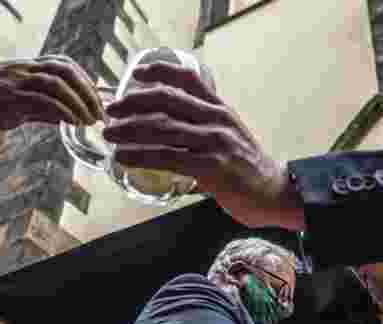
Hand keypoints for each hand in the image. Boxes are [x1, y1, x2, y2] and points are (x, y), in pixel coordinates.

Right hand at [0, 55, 104, 137]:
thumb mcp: (22, 108)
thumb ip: (44, 110)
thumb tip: (68, 118)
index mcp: (27, 67)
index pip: (63, 64)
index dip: (84, 80)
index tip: (96, 98)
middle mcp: (23, 68)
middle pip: (64, 69)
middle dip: (86, 91)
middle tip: (98, 112)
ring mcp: (16, 80)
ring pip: (56, 82)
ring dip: (77, 102)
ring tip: (88, 121)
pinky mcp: (10, 96)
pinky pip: (42, 99)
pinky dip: (62, 110)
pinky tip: (72, 122)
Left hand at [101, 61, 306, 229]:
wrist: (273, 193)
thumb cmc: (245, 168)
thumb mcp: (229, 135)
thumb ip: (204, 124)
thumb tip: (168, 122)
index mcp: (220, 108)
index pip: (187, 78)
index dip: (158, 71)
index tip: (135, 73)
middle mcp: (216, 120)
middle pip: (166, 100)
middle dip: (132, 103)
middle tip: (110, 111)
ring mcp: (214, 143)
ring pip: (162, 129)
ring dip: (129, 130)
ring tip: (109, 134)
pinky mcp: (210, 167)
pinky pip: (167, 157)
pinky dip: (141, 156)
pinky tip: (124, 157)